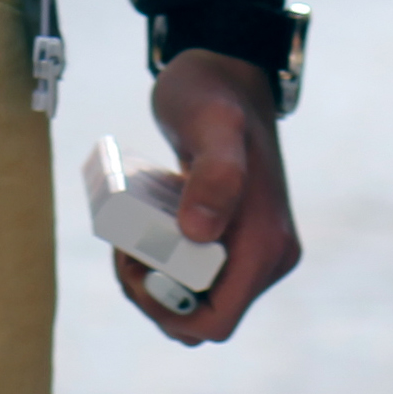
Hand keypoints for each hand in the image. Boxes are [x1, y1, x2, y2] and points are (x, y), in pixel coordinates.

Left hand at [128, 49, 302, 343]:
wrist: (222, 72)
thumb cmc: (212, 95)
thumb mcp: (211, 125)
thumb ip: (216, 172)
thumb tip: (201, 232)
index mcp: (268, 245)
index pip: (217, 321)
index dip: (168, 312)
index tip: (136, 268)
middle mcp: (269, 255)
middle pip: (203, 316)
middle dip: (154, 297)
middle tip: (123, 251)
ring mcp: (253, 249)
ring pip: (196, 302)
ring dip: (153, 287)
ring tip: (126, 244)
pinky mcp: (234, 238)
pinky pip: (195, 279)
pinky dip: (161, 270)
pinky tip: (137, 240)